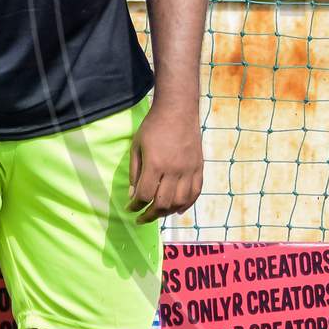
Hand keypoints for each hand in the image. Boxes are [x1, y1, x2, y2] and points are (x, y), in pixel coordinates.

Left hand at [130, 102, 203, 221]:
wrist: (178, 110)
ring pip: (180, 201)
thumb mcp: (137, 147)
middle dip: (150, 215)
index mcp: (155, 164)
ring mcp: (189, 169)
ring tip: (158, 213)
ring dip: (168, 212)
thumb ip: (134, 172)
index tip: (130, 208)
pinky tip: (178, 209)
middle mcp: (174, 169)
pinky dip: (187, 204)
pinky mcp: (199, 166)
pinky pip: (196, 191)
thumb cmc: (153, 126)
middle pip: (163, 203)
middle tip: (142, 218)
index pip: (145, 195)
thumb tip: (134, 195)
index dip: (135, 206)